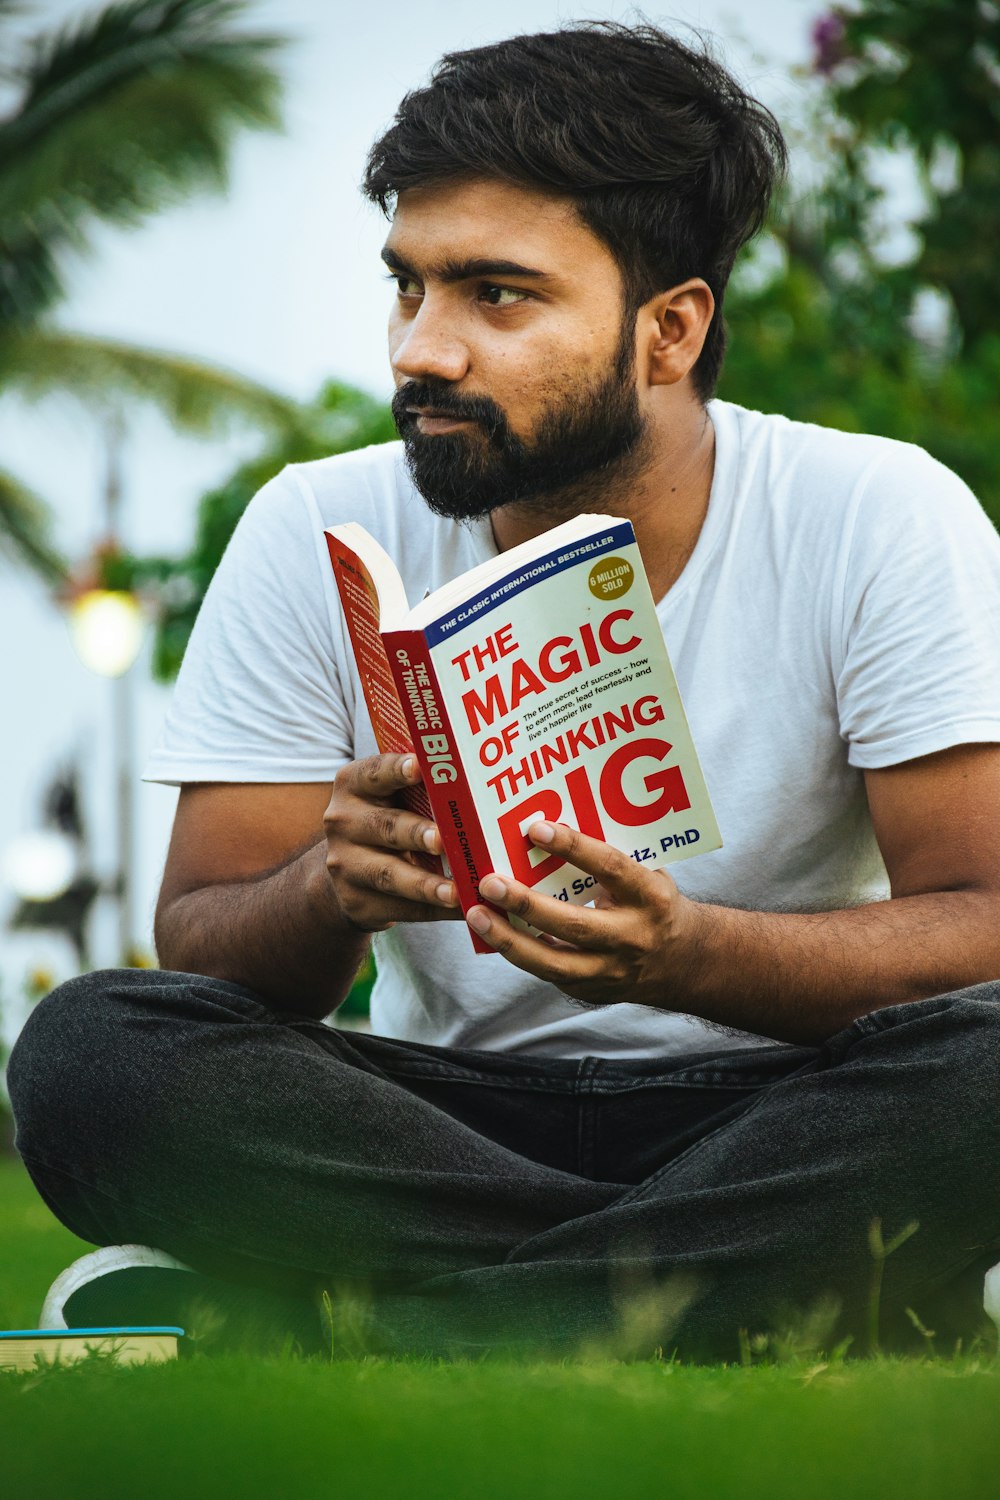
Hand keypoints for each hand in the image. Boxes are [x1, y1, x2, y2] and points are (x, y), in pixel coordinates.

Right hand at [323, 753, 458, 930]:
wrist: (350, 870)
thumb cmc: (388, 821)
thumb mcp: (391, 797)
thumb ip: (421, 785)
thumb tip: (484, 778)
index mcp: (354, 786)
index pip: (374, 773)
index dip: (396, 769)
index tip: (419, 767)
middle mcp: (343, 822)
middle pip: (384, 826)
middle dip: (416, 833)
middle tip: (442, 839)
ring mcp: (346, 865)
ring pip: (389, 874)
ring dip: (424, 884)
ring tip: (455, 891)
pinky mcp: (357, 901)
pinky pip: (400, 908)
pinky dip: (432, 910)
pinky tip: (459, 909)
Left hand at [466, 821, 702, 1006]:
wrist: (683, 961)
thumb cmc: (653, 903)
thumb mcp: (647, 874)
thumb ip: (610, 856)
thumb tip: (555, 823)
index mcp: (650, 897)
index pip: (610, 868)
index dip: (574, 847)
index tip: (536, 829)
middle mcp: (632, 937)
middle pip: (574, 923)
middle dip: (527, 904)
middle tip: (489, 882)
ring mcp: (612, 970)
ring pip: (553, 962)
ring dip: (509, 939)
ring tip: (476, 914)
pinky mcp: (593, 990)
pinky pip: (549, 973)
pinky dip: (519, 953)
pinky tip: (494, 933)